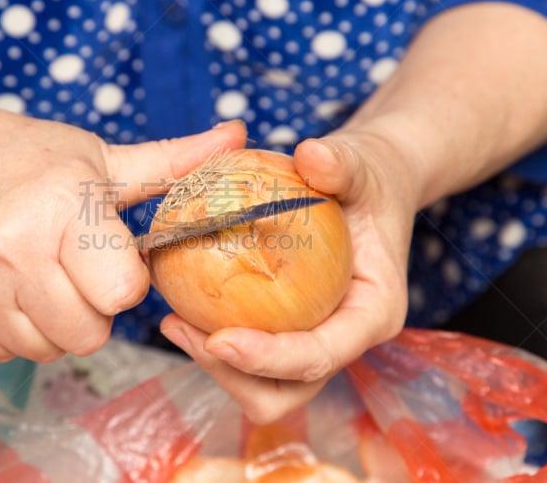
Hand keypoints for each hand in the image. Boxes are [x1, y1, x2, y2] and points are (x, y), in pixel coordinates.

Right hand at [0, 98, 246, 361]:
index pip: (123, 293)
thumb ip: (171, 162)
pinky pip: (5, 353)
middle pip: (88, 334)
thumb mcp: (96, 154)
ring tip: (41, 277)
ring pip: (47, 350)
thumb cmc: (16, 155)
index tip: (113, 259)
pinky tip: (8, 288)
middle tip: (77, 271)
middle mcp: (15, 252)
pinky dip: (16, 330)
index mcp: (63, 207)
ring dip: (55, 323)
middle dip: (94, 310)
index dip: (127, 282)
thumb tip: (239, 138)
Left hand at [161, 124, 417, 422]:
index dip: (270, 358)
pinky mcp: (291, 331)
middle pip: (288, 391)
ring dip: (216, 367)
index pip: (322, 355)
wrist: (371, 186)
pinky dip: (213, 346)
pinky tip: (180, 309)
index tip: (219, 339)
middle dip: (233, 375)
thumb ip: (341, 163)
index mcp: (373, 312)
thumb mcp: (360, 164)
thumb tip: (311, 155)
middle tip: (182, 328)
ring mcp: (317, 341)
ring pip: (263, 386)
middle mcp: (345, 338)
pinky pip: (250, 358)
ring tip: (173, 322)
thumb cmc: (369, 179)